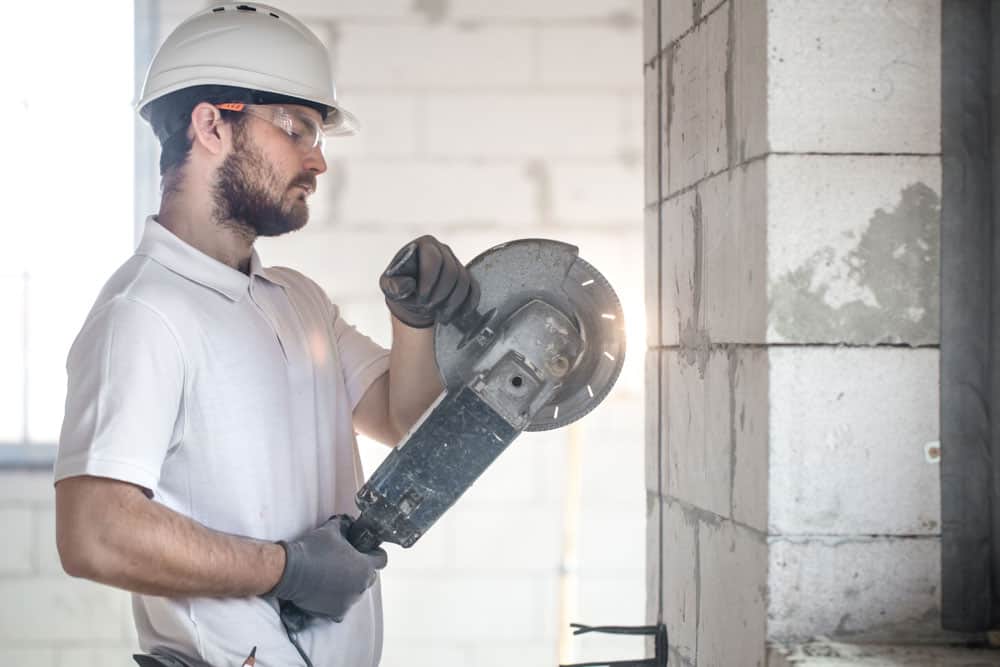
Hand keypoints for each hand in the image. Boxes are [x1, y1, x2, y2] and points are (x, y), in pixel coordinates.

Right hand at [267, 515, 386, 621]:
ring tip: (332, 576)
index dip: (374, 552)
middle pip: (369, 577)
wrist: (290, 571)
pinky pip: (341, 606)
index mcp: (364, 567)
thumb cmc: (313, 549)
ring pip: (355, 592)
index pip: (381, 560)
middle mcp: (360, 587)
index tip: (366, 550)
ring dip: (348, 585)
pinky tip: (325, 589)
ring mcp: (348, 602)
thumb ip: (345, 526)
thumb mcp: (332, 530)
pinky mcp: (335, 613)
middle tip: (346, 562)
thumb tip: (348, 523)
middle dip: (361, 569)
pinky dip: (336, 599)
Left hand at [380, 235, 478, 328]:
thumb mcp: (389, 285)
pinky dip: (467, 305)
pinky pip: (473, 290)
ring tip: (440, 316)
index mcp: (424, 245)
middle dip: (441, 294)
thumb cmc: (400, 287)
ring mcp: (457, 263)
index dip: (429, 280)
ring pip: (464, 282)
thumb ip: (394, 285)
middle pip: (452, 271)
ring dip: (453, 303)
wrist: (414, 297)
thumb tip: (408, 286)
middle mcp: (443, 250)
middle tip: (429, 309)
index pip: (434, 259)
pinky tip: (456, 315)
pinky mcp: (466, 277)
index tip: (422, 299)